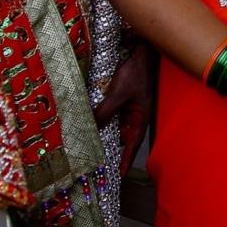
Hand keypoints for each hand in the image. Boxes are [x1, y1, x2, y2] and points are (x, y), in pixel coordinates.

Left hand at [94, 46, 154, 174]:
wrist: (141, 50)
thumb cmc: (136, 72)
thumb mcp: (119, 93)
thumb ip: (105, 111)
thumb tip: (92, 126)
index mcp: (140, 118)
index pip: (132, 145)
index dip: (126, 160)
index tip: (119, 176)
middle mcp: (133, 115)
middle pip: (120, 137)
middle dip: (108, 147)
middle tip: (93, 162)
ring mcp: (126, 107)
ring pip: (112, 124)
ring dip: (100, 130)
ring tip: (85, 143)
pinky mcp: (119, 98)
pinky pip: (108, 112)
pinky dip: (98, 116)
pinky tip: (86, 119)